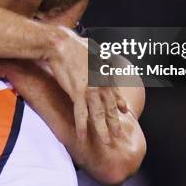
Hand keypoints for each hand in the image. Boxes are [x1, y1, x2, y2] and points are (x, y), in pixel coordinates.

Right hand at [47, 28, 128, 143]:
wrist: (61, 45)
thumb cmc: (75, 44)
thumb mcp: (95, 49)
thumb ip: (102, 57)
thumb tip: (105, 56)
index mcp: (106, 74)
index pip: (115, 92)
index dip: (120, 104)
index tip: (124, 112)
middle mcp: (101, 84)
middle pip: (109, 108)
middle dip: (114, 123)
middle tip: (118, 135)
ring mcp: (91, 90)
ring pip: (98, 115)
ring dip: (102, 130)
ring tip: (106, 141)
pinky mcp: (77, 93)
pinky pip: (81, 114)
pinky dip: (81, 127)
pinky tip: (82, 136)